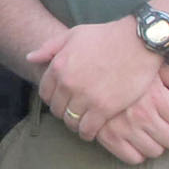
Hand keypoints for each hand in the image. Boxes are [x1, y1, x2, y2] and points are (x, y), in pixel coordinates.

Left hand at [32, 18, 168, 143]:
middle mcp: (68, 83)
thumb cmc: (106, 36)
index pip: (45, 93)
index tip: (62, 100)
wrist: (138, 42)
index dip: (52, 98)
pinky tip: (92, 130)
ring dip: (75, 124)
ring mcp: (86, 97)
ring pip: (70, 121)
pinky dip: (87, 133)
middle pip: (57, 109)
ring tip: (83, 122)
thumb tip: (29, 57)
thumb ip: (50, 48)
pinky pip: (87, 129)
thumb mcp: (74, 35)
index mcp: (58, 66)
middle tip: (74, 112)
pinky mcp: (104, 108)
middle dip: (63, 111)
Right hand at [88, 67, 168, 163]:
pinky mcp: (107, 136)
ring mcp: (124, 128)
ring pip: (155, 152)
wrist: (87, 65)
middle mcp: (143, 114)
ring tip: (148, 131)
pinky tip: (134, 139)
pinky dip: (136, 152)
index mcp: (157, 97)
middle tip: (165, 124)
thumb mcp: (153, 66)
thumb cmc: (125, 65)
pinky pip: (132, 158)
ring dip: (155, 144)